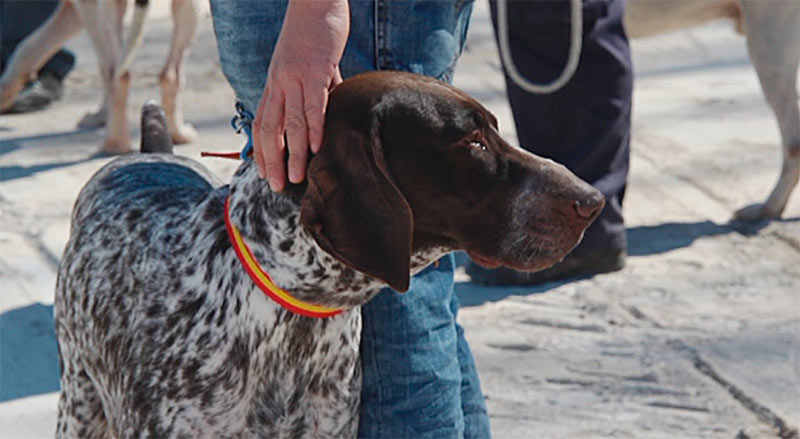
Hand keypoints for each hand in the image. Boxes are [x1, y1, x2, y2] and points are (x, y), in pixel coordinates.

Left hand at [253, 0, 348, 191]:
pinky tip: (318, 147)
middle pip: (270, 130)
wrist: (316, 1)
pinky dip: (315, 127)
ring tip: (298, 177)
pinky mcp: (316, 69)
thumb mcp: (309, 65)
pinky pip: (313, 104)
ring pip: (292, 123)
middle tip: (278, 186)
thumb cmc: (314, 32)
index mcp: (275, 83)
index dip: (262, 151)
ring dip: (294, 153)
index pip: (262, 123)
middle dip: (272, 161)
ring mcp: (296, 77)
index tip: (266, 174)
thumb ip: (318, 89)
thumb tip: (331, 108)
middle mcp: (279, 83)